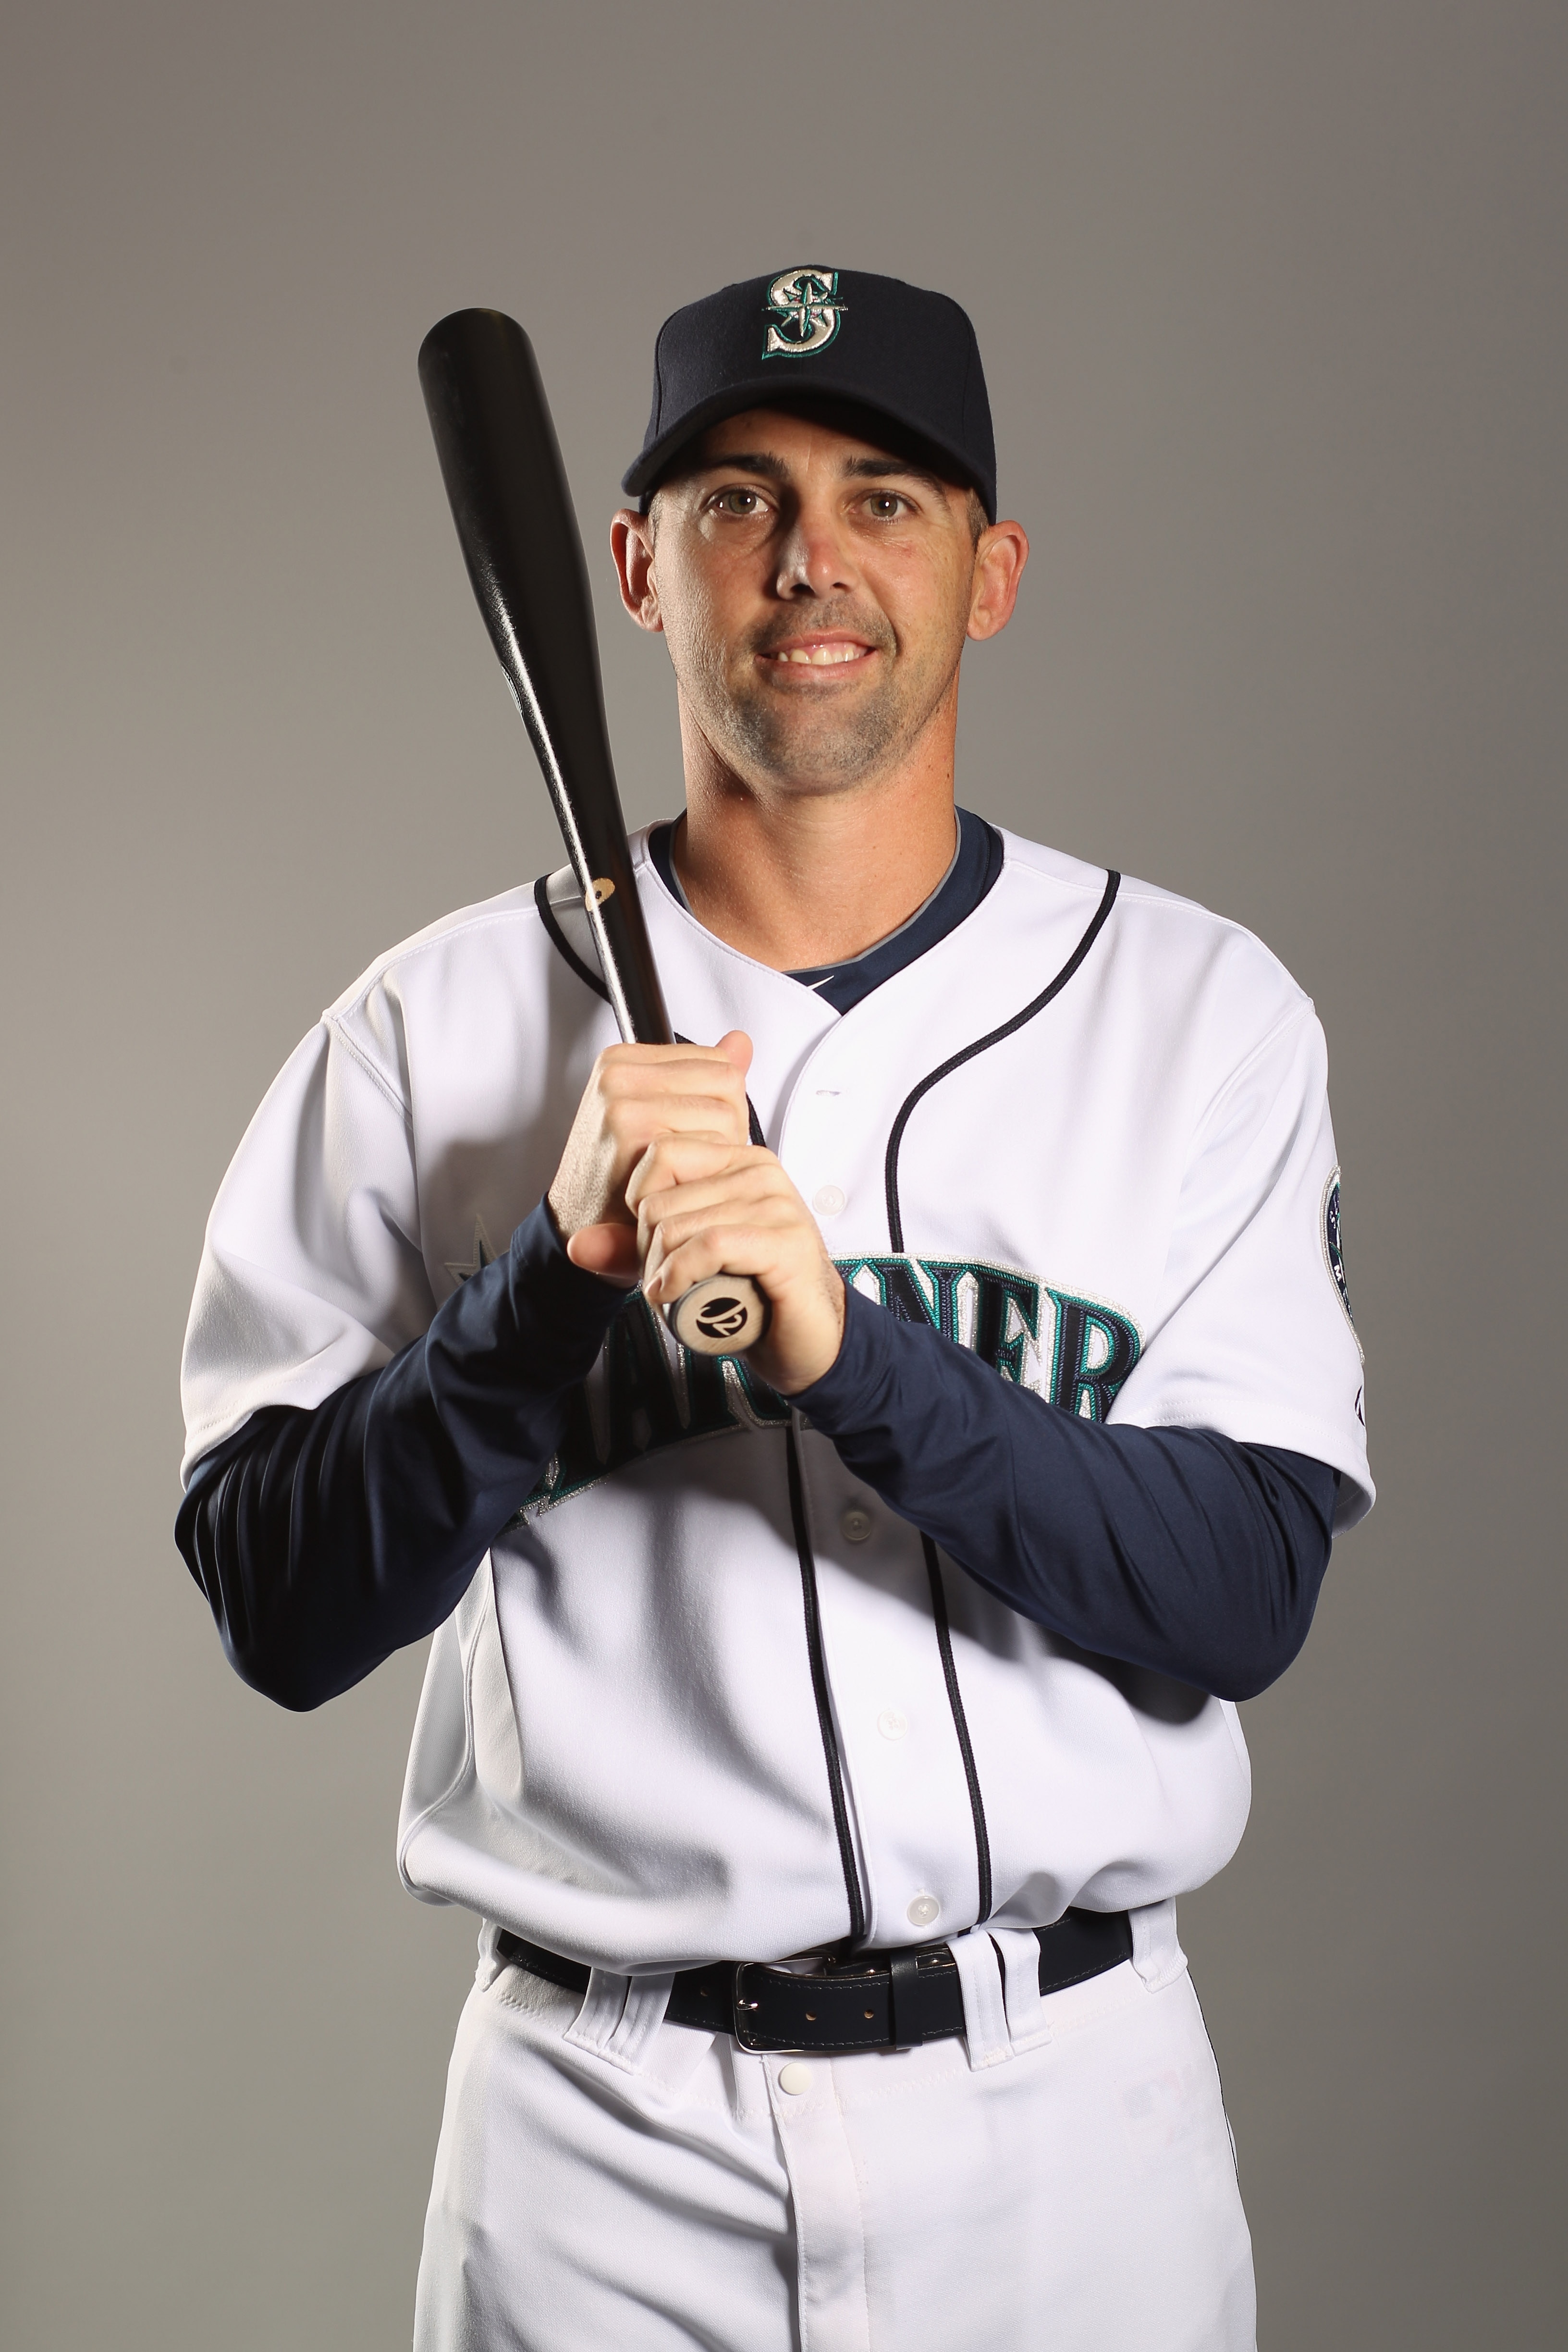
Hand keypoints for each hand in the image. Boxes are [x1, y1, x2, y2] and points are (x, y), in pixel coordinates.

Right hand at [549, 1032, 753, 1286]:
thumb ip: (701, 1075)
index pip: (717, 1060)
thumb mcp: (657, 1113)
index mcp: (622, 1060)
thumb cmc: (617, 1176)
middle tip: (688, 1158)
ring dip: (720, 1151)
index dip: (720, 1103)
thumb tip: (740, 1041)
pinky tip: (681, 1185)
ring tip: (683, 1171)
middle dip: (725, 1126)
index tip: (688, 1131)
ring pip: (726, 1113)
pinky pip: (714, 1143)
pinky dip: (709, 1171)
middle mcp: (619, 1075)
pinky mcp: (636, 1139)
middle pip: (727, 1082)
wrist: (579, 1227)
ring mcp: (624, 1104)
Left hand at [627, 1135, 845, 1394]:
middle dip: (647, 1250)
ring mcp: (776, 1203)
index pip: (659, 1153)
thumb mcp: (683, 1260)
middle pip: (660, 1199)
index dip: (638, 1206)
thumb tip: (576, 1245)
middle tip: (665, 1280)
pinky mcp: (784, 1241)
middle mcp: (759, 1172)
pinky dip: (681, 1275)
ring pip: (678, 1226)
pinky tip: (675, 1295)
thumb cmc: (751, 1295)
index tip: (652, 1245)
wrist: (808, 1338)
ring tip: (676, 1294)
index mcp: (737, 1160)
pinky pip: (710, 1245)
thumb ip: (631, 1248)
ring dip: (662, 1272)